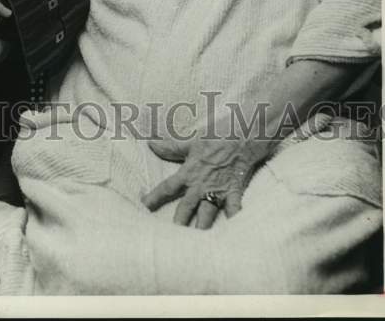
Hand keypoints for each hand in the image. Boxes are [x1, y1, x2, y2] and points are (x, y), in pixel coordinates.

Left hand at [142, 134, 264, 228]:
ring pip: (207, 214)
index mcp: (188, 173)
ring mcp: (217, 191)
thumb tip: (151, 144)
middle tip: (170, 239)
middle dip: (178, 222)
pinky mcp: (233, 193)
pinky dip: (234, 222)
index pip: (167, 187)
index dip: (154, 197)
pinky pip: (234, 211)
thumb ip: (170, 147)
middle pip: (186, 207)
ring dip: (202, 228)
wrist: (240, 136)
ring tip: (197, 248)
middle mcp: (201, 185)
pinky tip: (233, 237)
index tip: (144, 207)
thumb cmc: (214, 138)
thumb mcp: (190, 142)